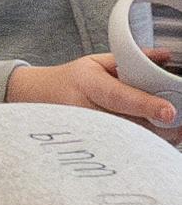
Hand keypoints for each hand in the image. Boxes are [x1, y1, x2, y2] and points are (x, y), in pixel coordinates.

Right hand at [7, 54, 176, 134]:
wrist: (37, 97)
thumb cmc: (71, 79)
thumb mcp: (96, 61)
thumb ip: (132, 59)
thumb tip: (165, 57)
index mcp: (86, 83)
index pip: (118, 96)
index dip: (145, 105)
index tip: (168, 112)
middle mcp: (83, 110)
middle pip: (127, 124)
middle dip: (157, 127)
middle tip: (178, 125)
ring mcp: (83, 131)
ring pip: (125, 140)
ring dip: (152, 138)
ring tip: (172, 132)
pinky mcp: (86, 144)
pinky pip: (118, 148)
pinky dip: (139, 145)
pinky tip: (152, 140)